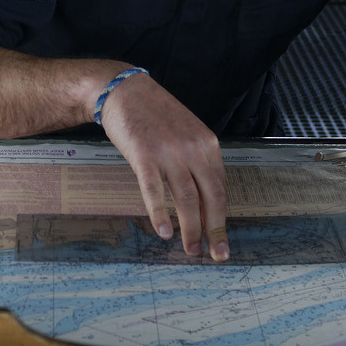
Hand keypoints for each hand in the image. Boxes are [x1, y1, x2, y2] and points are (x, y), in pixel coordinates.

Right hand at [98, 71, 229, 260]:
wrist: (123, 90)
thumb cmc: (154, 112)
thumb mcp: (186, 131)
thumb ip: (197, 159)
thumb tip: (203, 196)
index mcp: (208, 144)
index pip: (220, 188)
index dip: (221, 216)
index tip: (221, 237)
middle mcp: (193, 149)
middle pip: (210, 197)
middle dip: (214, 230)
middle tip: (216, 255)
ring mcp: (168, 152)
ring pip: (186, 198)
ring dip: (190, 228)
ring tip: (191, 249)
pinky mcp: (144, 155)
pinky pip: (155, 191)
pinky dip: (160, 213)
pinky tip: (164, 232)